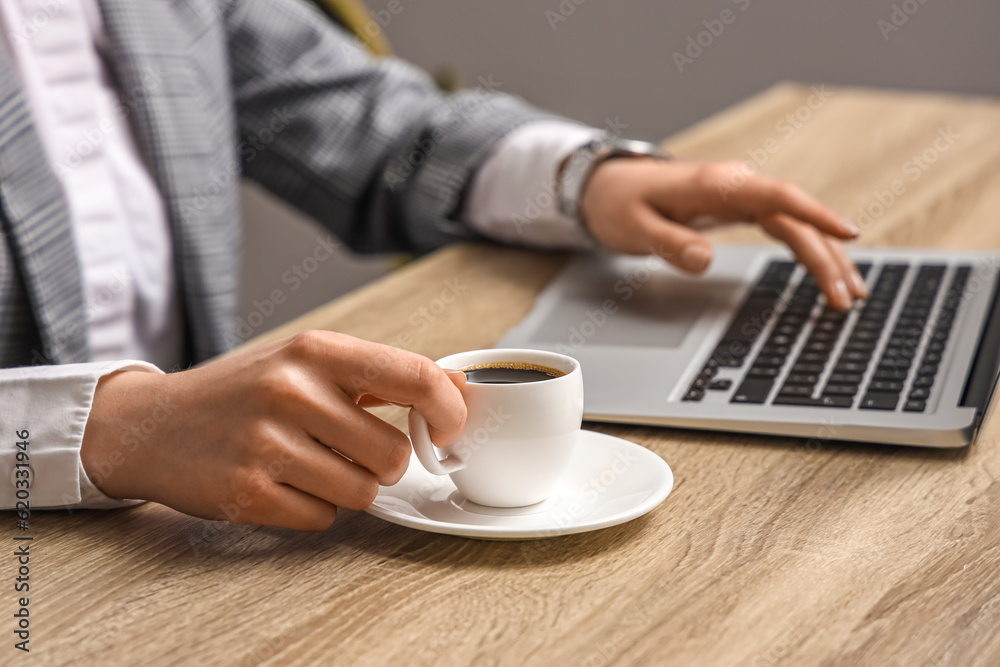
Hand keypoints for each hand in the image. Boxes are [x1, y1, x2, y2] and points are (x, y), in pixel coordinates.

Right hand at [81, 331, 466, 530]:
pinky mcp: (247, 493)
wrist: (152, 424)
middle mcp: (291, 391)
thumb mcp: (309, 361)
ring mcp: (266, 444)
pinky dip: (313, 508)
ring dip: (349, 487)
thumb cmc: (244, 391)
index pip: (415, 376)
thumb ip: (384, 373)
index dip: (448, 410)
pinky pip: (323, 518)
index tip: (447, 429)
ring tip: (311, 464)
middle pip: (392, 454)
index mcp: (315, 350)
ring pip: (362, 492)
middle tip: (353, 451)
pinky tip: (283, 483)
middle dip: (384, 463)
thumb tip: (461, 385)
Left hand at [579, 158, 868, 309]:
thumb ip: (670, 244)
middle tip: (846, 297)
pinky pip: (783, 226)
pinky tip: (825, 269)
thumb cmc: (619, 203)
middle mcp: (736, 185)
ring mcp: (740, 195)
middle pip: (796, 218)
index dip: (816, 215)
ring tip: (850, 291)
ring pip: (795, 224)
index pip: (778, 197)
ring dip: (824, 256)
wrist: (606, 185)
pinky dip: (806, 248)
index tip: (849, 235)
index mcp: (716, 185)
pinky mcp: (739, 207)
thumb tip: (705, 261)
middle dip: (826, 256)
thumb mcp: (635, 228)